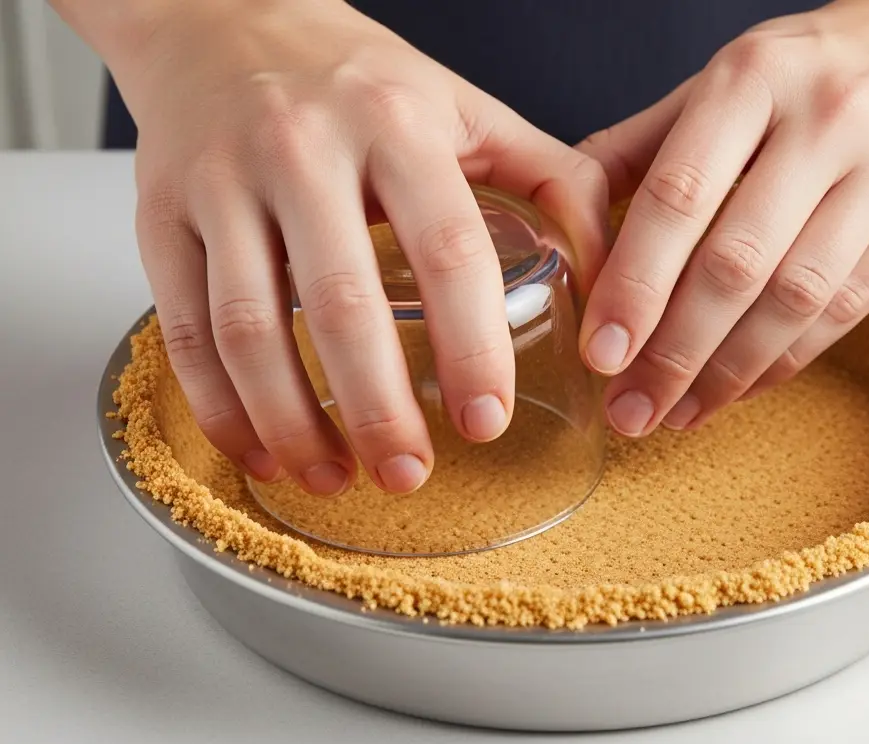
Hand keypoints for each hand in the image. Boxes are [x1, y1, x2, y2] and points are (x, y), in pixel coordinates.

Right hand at [88, 0, 607, 494]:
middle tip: (411, 474)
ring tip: (337, 476)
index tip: (485, 421)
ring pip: (249, 327)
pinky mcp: (159, 215)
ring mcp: (221, 183)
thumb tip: (613, 281)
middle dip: (379, 408)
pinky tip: (261, 447)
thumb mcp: (469, 109)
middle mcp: (301, 149)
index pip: (449, 248)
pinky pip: (183, 328)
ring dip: (294, 421)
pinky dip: (219, 404)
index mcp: (395, 124)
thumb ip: (555, 184)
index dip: (472, 346)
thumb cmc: (358, 79)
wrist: (221, 15)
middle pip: (341, 303)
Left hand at [577, 0, 868, 435]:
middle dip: (674, 350)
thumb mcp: (744, 70)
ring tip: (682, 412)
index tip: (600, 352)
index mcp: (755, 74)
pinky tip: (747, 385)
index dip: (634, 282)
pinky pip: (852, 305)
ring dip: (730, 369)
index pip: (678, 194)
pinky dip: (791, 357)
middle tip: (631, 408)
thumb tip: (567, 208)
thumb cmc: (844, 59)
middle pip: (736, 259)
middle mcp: (826, 115)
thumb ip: (655, 138)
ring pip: (797, 294)